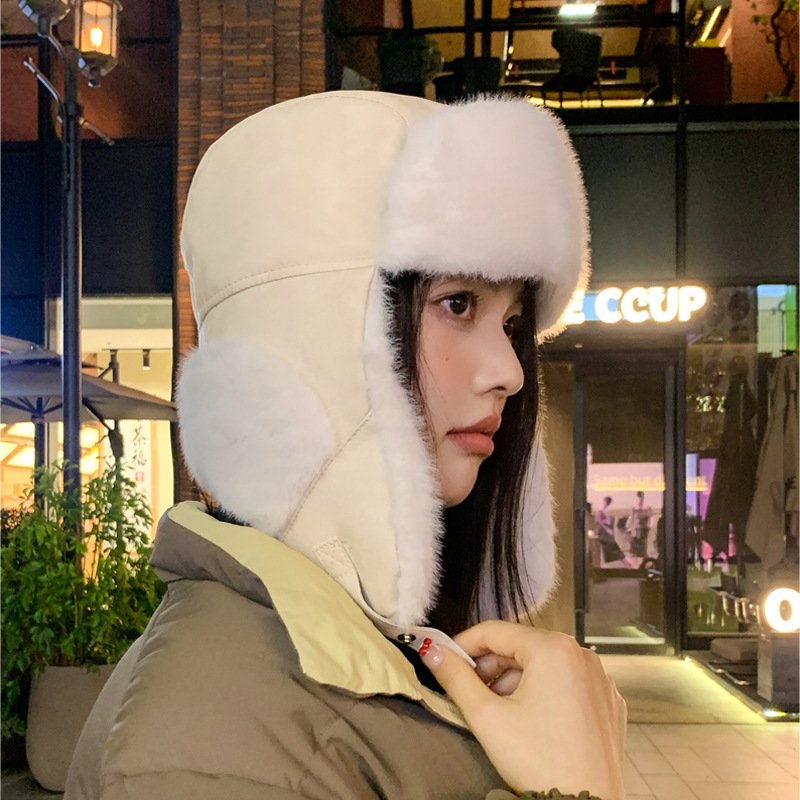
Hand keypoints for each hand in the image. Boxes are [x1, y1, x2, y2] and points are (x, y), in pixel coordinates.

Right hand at [422, 620, 626, 799]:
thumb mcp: (486, 716)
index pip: (495, 631)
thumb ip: (455, 676)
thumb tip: (433, 651)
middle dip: (490, 667)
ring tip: (496, 709)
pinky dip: (543, 691)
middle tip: (467, 690)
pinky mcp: (605, 700)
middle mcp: (581, 655)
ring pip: (542, 664)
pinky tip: (528, 718)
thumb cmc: (541, 763)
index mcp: (553, 649)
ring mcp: (597, 678)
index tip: (446, 658)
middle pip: (520, 646)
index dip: (464, 644)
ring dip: (513, 680)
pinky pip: (566, 682)